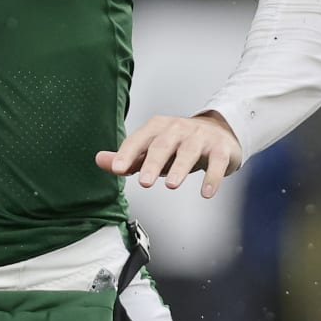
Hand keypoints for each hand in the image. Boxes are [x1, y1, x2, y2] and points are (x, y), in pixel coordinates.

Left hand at [96, 111, 242, 198]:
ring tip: (171, 185)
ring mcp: (200, 137)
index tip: (118, 169)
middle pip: (163, 144)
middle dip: (152, 163)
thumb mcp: (152, 148)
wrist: (219, 131)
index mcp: (157, 128)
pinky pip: (217, 162)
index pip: (139, 139)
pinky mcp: (220, 148)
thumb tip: (100, 160)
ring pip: (189, 151)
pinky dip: (212, 177)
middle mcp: (178, 129)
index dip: (127, 153)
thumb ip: (128, 157)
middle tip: (144, 182)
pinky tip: (206, 193)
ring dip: (180, 168)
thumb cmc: (179, 144)